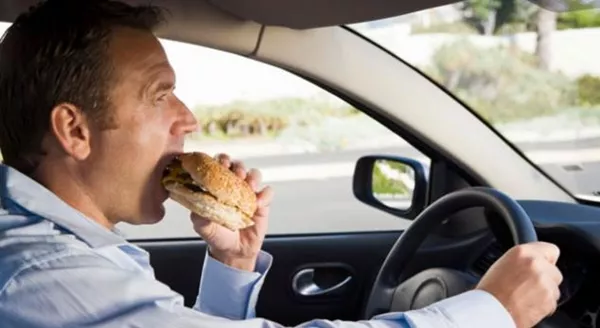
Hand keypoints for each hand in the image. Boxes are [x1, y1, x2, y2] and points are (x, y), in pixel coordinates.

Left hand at [191, 153, 273, 271]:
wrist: (235, 251)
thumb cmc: (217, 235)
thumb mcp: (204, 228)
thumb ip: (199, 217)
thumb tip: (196, 208)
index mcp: (218, 186)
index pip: (219, 165)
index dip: (220, 160)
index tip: (220, 164)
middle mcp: (234, 186)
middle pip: (238, 165)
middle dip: (238, 166)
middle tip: (237, 174)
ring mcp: (249, 193)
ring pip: (255, 174)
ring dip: (252, 177)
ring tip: (250, 186)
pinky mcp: (263, 203)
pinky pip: (268, 192)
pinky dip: (264, 194)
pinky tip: (258, 204)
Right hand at [476, 242, 562, 327]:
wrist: (490, 311)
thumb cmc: (491, 290)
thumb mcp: (503, 264)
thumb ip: (523, 261)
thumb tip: (535, 262)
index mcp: (522, 252)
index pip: (551, 250)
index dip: (546, 260)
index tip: (543, 265)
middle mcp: (536, 264)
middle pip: (555, 271)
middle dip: (546, 279)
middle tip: (529, 285)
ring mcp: (545, 282)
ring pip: (554, 288)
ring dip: (545, 293)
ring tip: (526, 297)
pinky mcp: (550, 300)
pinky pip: (553, 302)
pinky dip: (544, 305)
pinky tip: (528, 305)